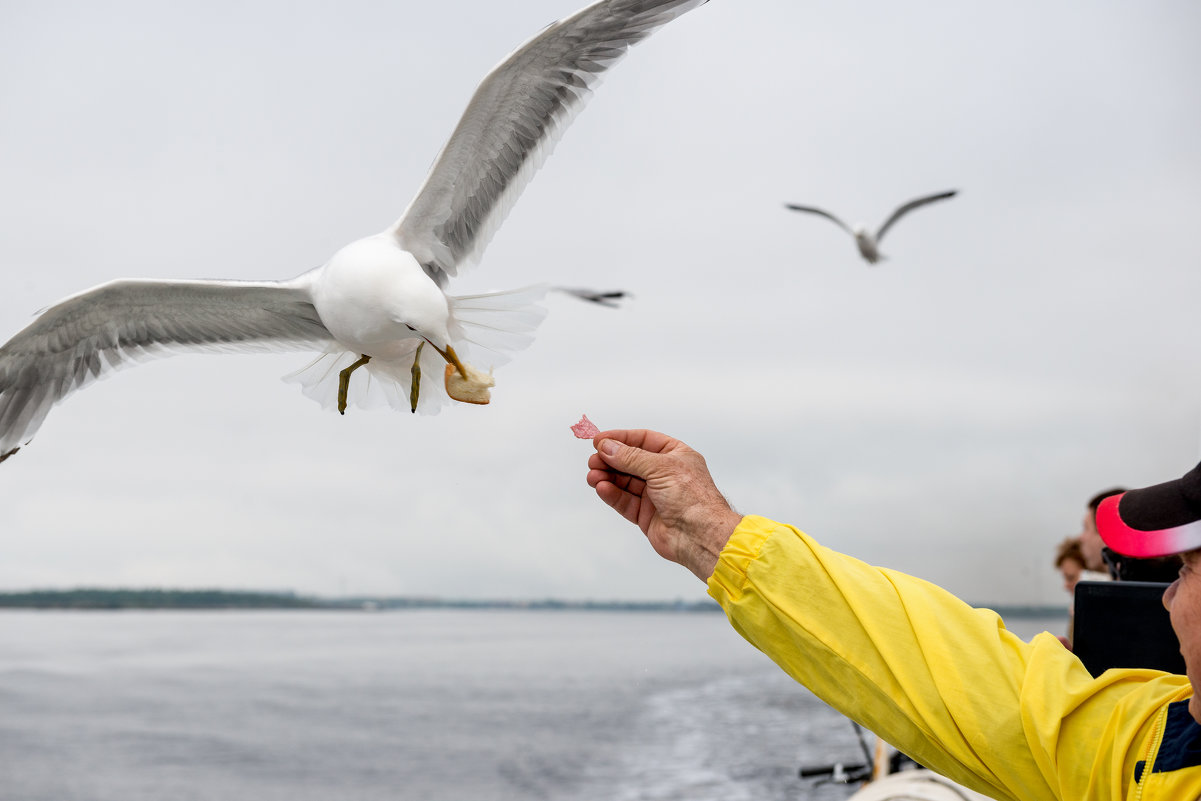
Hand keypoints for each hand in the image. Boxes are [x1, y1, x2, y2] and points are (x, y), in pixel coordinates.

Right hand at [586, 429, 741, 580]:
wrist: (699, 535)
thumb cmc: (692, 498)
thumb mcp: (660, 467)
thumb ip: (630, 457)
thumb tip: (608, 447)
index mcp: (675, 455)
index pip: (643, 440)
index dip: (621, 439)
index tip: (600, 440)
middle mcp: (665, 474)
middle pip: (631, 462)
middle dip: (610, 460)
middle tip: (593, 460)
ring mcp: (655, 495)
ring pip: (625, 482)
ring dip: (607, 478)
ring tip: (593, 476)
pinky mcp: (646, 515)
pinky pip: (625, 501)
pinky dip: (612, 494)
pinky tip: (602, 488)